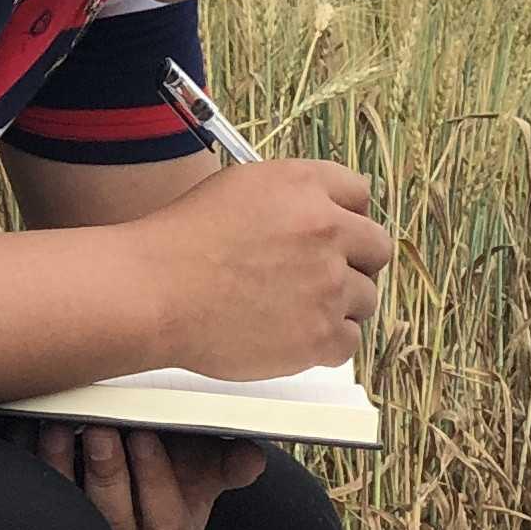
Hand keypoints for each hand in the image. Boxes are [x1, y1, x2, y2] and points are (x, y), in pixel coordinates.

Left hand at [35, 423, 263, 529]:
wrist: (130, 504)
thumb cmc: (174, 485)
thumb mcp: (206, 482)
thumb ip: (229, 468)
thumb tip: (253, 457)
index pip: (164, 522)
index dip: (154, 478)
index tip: (147, 433)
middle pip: (112, 520)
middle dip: (107, 470)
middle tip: (103, 426)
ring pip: (67, 512)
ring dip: (60, 465)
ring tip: (60, 424)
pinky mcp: (45, 528)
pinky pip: (33, 498)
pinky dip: (28, 461)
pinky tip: (30, 428)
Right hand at [131, 158, 391, 378]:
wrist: (154, 293)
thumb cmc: (182, 242)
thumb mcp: (239, 189)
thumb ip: (292, 197)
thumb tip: (323, 215)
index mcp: (305, 186)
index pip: (359, 194)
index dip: (345, 217)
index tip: (333, 235)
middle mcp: (327, 229)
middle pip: (376, 248)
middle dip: (354, 262)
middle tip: (320, 277)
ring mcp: (329, 284)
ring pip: (365, 298)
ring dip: (338, 305)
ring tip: (292, 310)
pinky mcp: (322, 334)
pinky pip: (349, 341)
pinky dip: (325, 343)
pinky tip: (291, 335)